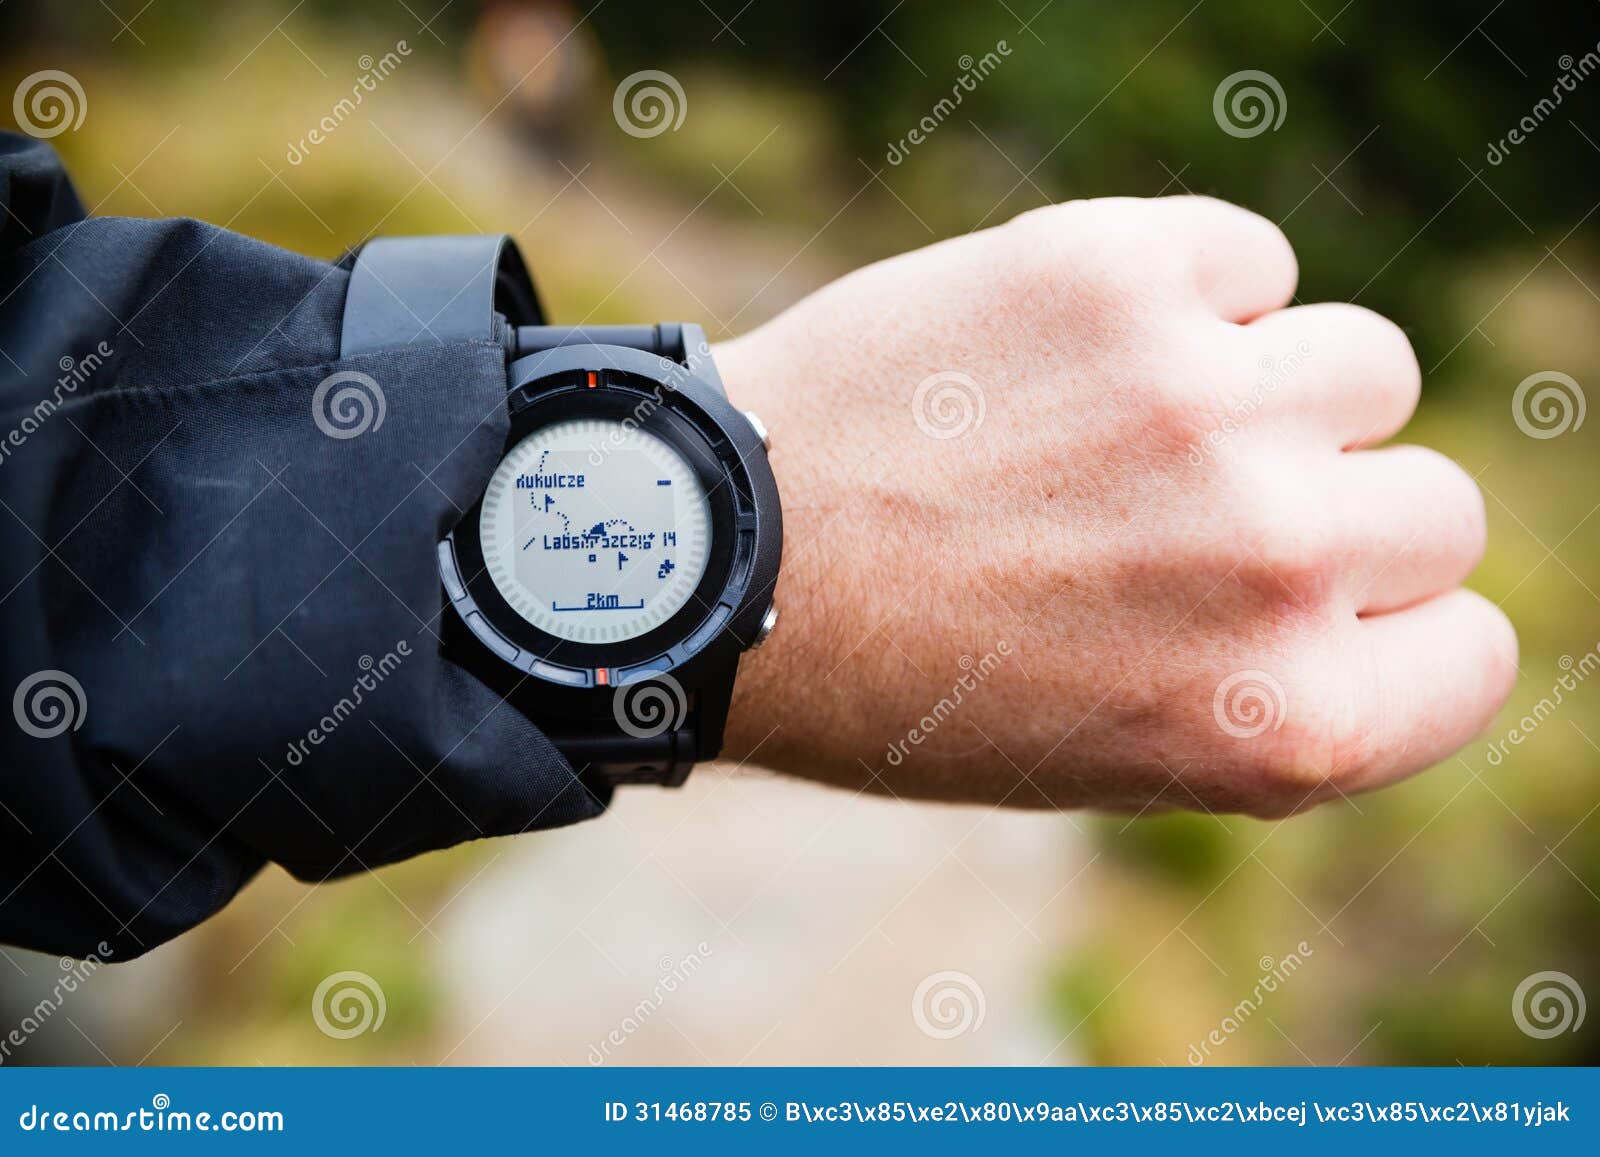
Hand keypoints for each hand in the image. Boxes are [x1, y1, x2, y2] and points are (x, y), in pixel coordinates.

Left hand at [715, 196, 1515, 816]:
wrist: (723, 561)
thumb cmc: (911, 682)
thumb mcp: (1121, 753)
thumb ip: (1280, 683)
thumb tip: (1392, 583)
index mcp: (1282, 722)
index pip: (1474, 654)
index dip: (1393, 632)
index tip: (1313, 613)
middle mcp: (1271, 563)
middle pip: (1434, 506)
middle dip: (1330, 515)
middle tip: (1187, 519)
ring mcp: (1204, 403)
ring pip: (1362, 366)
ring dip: (1274, 395)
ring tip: (1135, 426)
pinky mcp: (1121, 274)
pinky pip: (1253, 260)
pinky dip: (1193, 298)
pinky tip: (1080, 352)